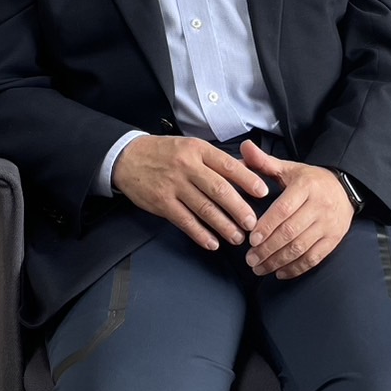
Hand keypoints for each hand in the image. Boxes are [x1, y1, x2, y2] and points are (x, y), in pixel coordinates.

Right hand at [111, 135, 268, 250]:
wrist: (127, 157)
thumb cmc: (165, 153)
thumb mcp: (190, 147)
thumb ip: (215, 161)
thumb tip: (246, 173)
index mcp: (198, 150)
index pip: (227, 165)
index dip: (247, 179)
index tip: (263, 192)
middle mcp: (187, 166)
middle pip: (219, 190)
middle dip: (239, 209)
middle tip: (253, 224)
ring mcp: (173, 185)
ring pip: (204, 208)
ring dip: (223, 225)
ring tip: (237, 237)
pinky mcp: (161, 203)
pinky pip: (185, 221)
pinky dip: (200, 234)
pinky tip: (213, 243)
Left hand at [239, 141, 354, 279]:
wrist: (345, 188)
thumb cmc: (310, 180)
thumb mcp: (289, 168)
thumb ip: (264, 162)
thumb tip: (244, 147)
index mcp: (306, 186)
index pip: (284, 209)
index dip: (267, 226)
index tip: (251, 239)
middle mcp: (319, 206)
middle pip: (291, 232)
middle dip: (268, 249)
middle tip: (250, 260)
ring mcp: (329, 224)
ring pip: (301, 248)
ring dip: (278, 261)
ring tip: (259, 268)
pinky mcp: (334, 239)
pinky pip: (314, 258)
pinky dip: (296, 268)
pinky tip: (280, 272)